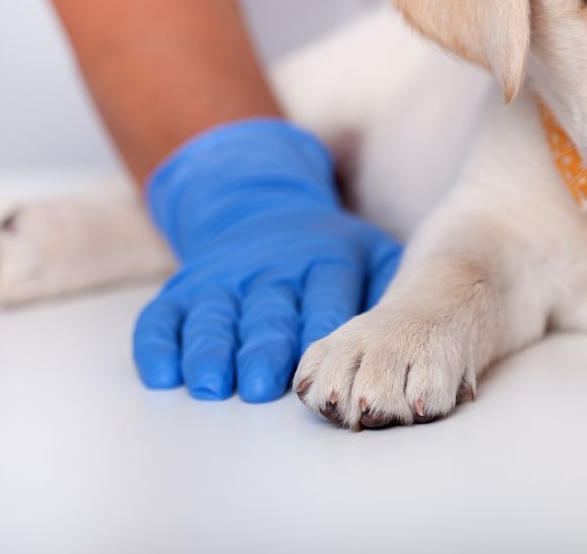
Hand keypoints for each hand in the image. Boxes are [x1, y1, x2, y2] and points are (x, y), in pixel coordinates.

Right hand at [134, 119, 401, 400]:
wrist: (256, 201)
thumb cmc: (328, 249)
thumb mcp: (367, 249)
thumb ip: (392, 281)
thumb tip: (427, 329)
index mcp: (324, 258)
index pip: (326, 293)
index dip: (322, 325)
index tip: (324, 360)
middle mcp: (272, 267)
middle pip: (268, 309)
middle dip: (264, 346)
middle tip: (263, 384)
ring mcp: (224, 277)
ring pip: (214, 315)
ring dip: (210, 350)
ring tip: (211, 384)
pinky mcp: (184, 287)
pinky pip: (165, 315)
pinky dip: (159, 345)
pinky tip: (163, 376)